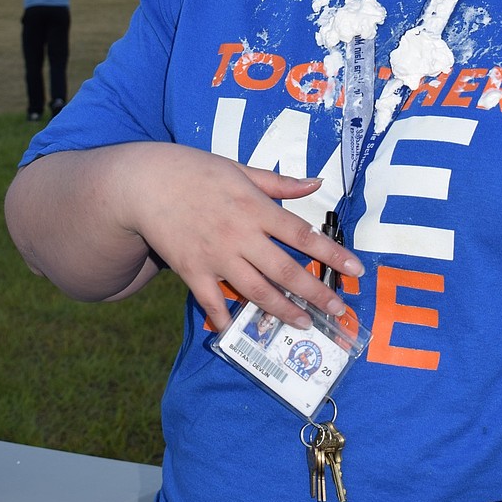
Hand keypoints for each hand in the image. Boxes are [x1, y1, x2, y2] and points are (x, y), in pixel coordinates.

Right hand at [114, 142, 362, 331]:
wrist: (145, 182)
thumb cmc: (196, 171)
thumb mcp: (240, 169)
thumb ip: (279, 183)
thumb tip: (317, 183)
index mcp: (256, 207)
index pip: (303, 236)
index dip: (333, 255)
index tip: (356, 271)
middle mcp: (240, 235)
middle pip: (286, 271)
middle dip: (316, 294)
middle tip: (338, 311)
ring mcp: (215, 256)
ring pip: (256, 291)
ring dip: (283, 311)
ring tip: (304, 323)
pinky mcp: (191, 270)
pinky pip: (212, 301)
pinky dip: (227, 319)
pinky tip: (240, 332)